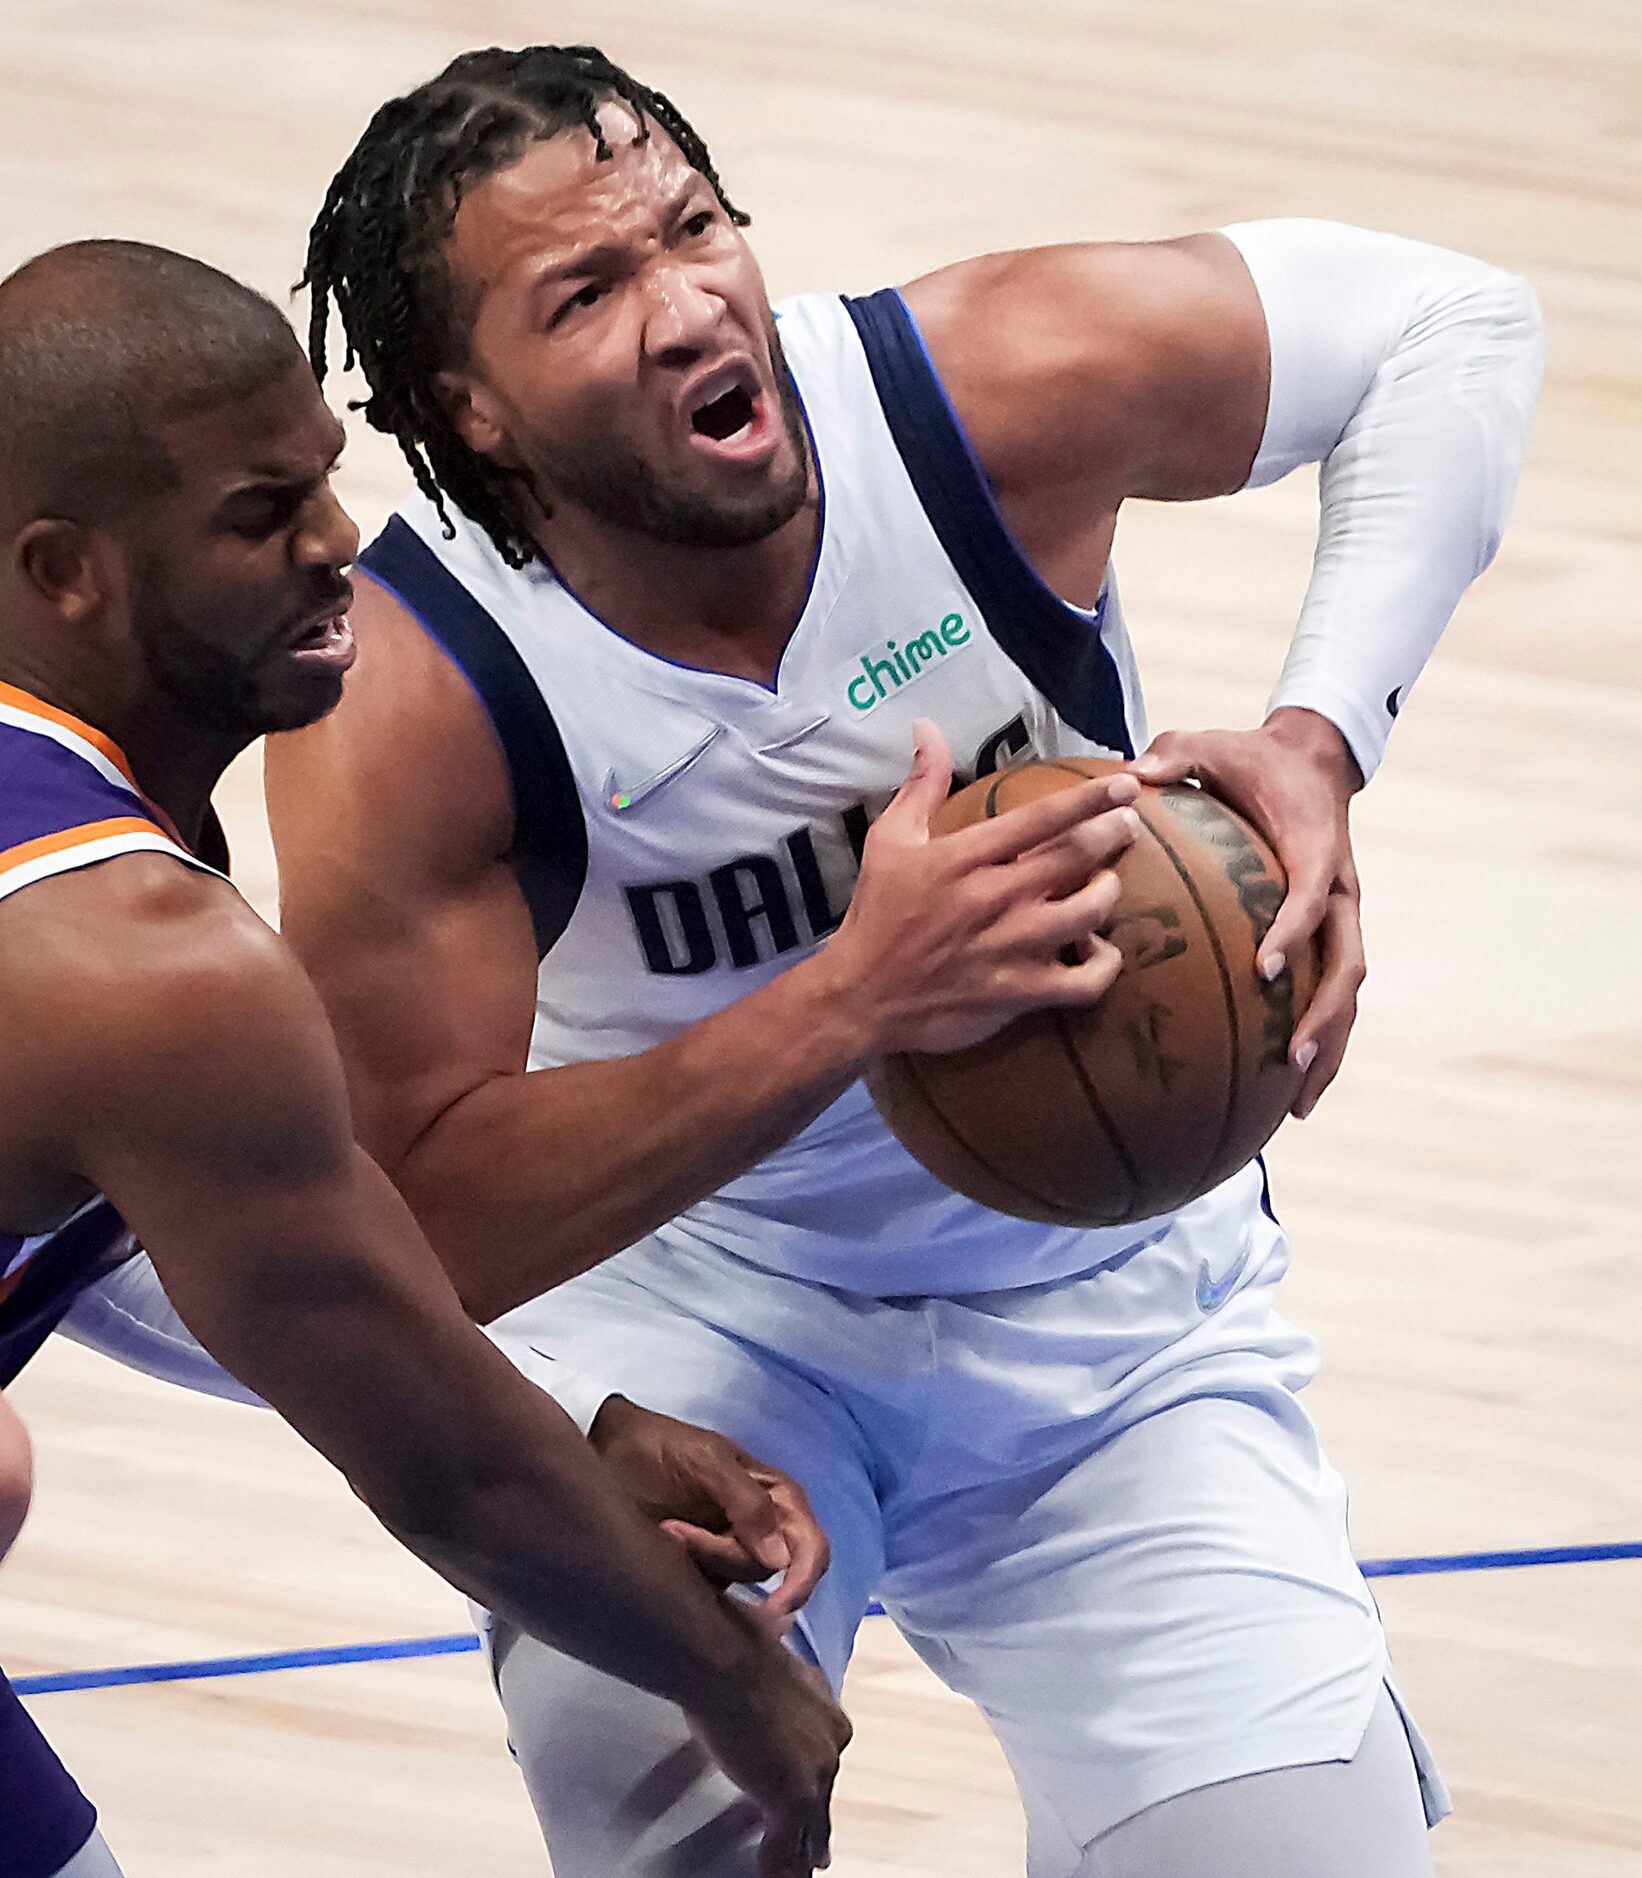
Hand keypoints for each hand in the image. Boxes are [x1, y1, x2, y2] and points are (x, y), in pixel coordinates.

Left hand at [590, 1396, 828, 1618]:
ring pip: (741, 1580)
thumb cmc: (662, 1447)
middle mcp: (764, 1527)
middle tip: (681, 1539)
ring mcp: (733, 1551)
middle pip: (777, 1571)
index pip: (811, 1545)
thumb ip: (748, 1503)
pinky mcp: (703, 1570)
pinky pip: (713, 1591)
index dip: (802, 1578)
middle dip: (731, 1560)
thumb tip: (779, 1559)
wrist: (608, 1453)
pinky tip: (666, 1548)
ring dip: (703, 1558)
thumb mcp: (706, 1462)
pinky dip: (694, 1575)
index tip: (776, 1605)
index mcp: (777, 1495)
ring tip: (665, 1528)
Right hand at [688, 1602, 852, 1875]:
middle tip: (821, 1855)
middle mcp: (830, 1744)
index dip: (816, 1781)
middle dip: (818, 1826)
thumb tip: (782, 1622)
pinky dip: (778, 1869)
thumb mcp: (772, 1652)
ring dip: (803, 1855)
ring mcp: (815, 1774)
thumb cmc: (736, 1648)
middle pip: (823, 1798)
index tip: (813, 1794)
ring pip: (811, 1829)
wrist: (726, 1658)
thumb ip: (779, 1656)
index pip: (824, 1759)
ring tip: (804, 1873)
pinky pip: (785, 1849)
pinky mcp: (792, 1800)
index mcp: (826, 1712)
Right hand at [829, 719, 1140, 1055]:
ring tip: (1104, 886)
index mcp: (967, 857)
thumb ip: (920, 784)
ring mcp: (1013, 947)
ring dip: (1107, 893)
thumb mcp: (889, 840)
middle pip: (1078, 857)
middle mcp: (997, 897)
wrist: (862, 995)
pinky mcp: (1020, 992)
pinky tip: (1097, 952)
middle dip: (1114, 834)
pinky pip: (1086, 981)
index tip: (1127, 785)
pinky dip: (1104, 965)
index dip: (1092, 797)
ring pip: (1091, 912)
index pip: (1043, 817)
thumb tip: (927, 728)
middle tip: (1127, 826)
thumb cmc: (877, 915)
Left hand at [1128, 707, 1364, 1117]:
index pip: (1312, 895)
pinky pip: (1333, 990)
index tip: (1266, 968)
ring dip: (1329, 1044)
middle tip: (1288, 1057)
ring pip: (1348, 989)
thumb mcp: (1212, 743)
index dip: (1293, 931)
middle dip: (1323, 1014)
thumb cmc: (1253, 757)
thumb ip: (1175, 754)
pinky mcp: (1335, 931)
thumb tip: (1132, 774)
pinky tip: (1291, 1088)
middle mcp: (1341, 887)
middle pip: (1347, 962)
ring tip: (1300, 1102)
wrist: (1313, 759)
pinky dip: (1322, 1038)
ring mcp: (1344, 914)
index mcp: (1315, 847)